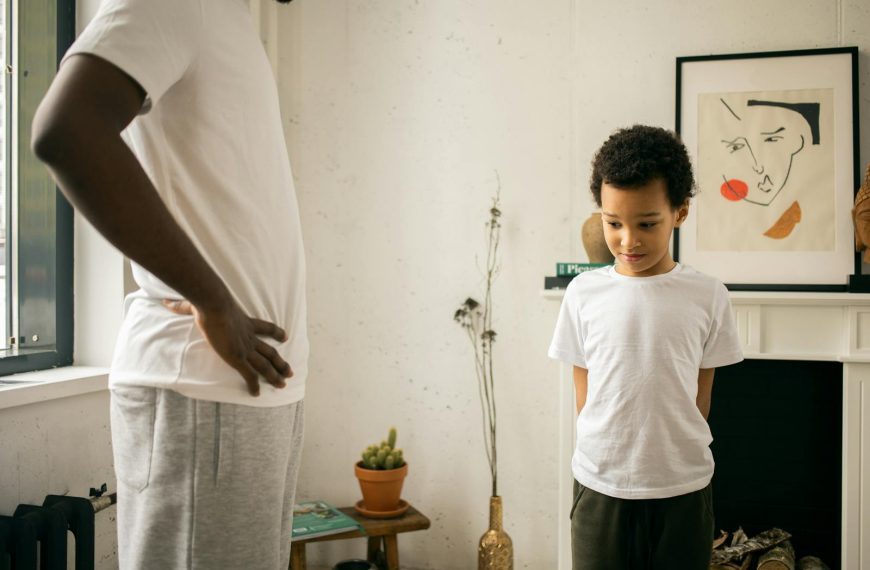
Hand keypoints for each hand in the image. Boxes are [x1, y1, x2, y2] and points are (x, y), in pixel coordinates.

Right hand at [163, 298, 292, 396]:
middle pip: (270, 352)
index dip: (276, 333)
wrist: (214, 305)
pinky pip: (249, 374)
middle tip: (289, 372)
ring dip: (275, 375)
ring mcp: (245, 348)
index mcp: (245, 323)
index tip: (285, 337)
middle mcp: (249, 337)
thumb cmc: (208, 302)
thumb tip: (166, 301)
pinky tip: (257, 393)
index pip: (266, 328)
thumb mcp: (199, 304)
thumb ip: (184, 306)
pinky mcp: (238, 357)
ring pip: (265, 365)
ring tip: (283, 385)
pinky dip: (254, 384)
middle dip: (280, 363)